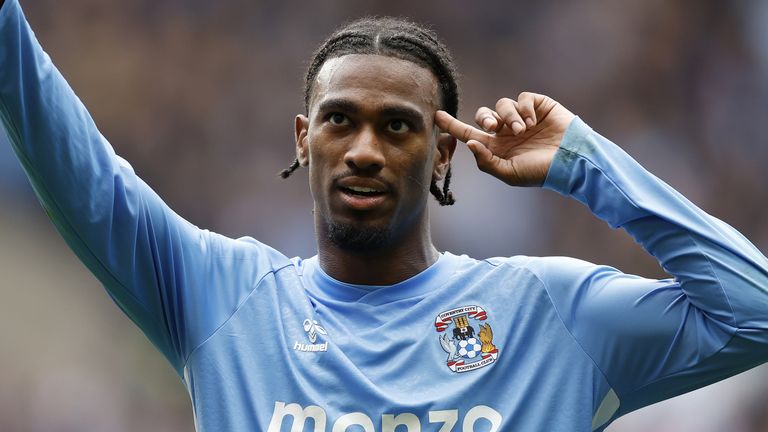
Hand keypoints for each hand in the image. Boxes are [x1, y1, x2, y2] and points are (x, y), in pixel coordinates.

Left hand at [435, 92, 575, 186]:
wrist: (570, 161)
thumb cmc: (539, 171)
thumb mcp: (509, 173)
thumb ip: (486, 161)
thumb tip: (470, 143)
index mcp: (496, 147)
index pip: (469, 133)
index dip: (452, 125)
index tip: (436, 115)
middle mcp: (506, 131)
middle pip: (483, 115)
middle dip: (484, 117)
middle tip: (493, 127)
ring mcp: (522, 117)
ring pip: (502, 105)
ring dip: (508, 116)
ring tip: (521, 130)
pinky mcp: (537, 106)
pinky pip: (522, 98)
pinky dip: (523, 109)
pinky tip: (532, 122)